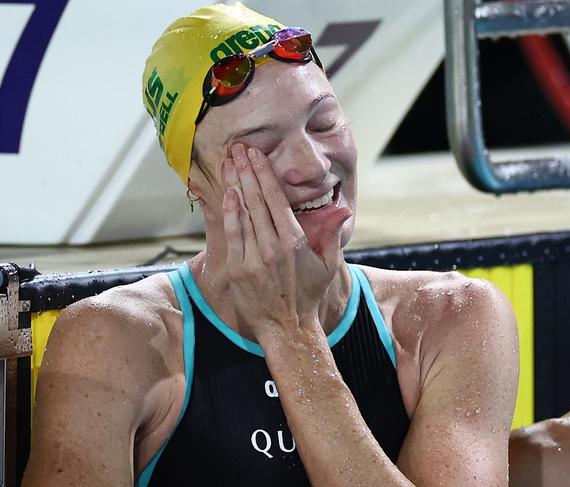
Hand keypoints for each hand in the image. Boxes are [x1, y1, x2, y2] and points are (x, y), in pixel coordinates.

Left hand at [222, 143, 351, 341]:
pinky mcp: (237, 269)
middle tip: (238, 149)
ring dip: (234, 185)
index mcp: (295, 242)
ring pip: (242, 213)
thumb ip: (332, 234)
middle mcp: (272, 247)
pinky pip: (232, 235)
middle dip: (246, 172)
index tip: (256, 155)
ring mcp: (252, 258)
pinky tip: (227, 194)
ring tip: (229, 163)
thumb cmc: (309, 295)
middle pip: (256, 200)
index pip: (276, 199)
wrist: (287, 328)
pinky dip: (229, 213)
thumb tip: (343, 209)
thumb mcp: (328, 265)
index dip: (264, 174)